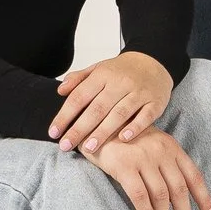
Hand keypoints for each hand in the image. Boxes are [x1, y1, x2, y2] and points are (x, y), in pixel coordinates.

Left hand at [51, 51, 172, 154]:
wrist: (155, 61)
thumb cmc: (122, 70)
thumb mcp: (99, 68)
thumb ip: (79, 79)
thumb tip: (60, 91)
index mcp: (103, 74)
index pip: (80, 96)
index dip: (65, 115)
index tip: (54, 133)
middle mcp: (121, 83)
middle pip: (97, 108)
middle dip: (80, 129)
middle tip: (66, 145)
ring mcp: (139, 92)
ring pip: (119, 114)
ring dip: (103, 132)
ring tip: (88, 148)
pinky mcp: (156, 102)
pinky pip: (145, 116)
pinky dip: (135, 127)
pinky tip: (123, 139)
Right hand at [95, 127, 210, 209]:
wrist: (98, 123)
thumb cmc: (126, 138)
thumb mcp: (153, 144)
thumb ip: (167, 164)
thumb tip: (179, 197)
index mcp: (172, 148)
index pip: (194, 176)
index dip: (204, 198)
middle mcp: (161, 152)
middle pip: (179, 188)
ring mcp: (143, 158)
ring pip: (161, 194)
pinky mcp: (124, 166)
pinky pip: (139, 195)